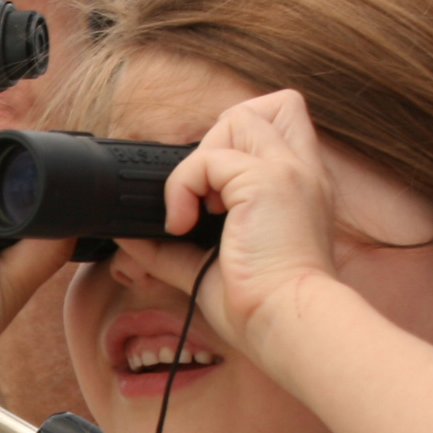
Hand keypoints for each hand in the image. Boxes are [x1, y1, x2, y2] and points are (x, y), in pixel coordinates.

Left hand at [144, 89, 345, 358]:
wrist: (287, 324)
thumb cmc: (260, 306)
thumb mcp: (209, 267)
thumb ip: (171, 248)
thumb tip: (128, 238)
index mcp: (300, 188)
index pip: (281, 124)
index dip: (240, 143)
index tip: (214, 194)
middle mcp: (303, 171)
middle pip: (265, 107)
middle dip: (222, 140)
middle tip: (207, 197)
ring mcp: (289, 171)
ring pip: (238, 118)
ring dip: (202, 161)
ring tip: (197, 212)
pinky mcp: (267, 180)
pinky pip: (208, 157)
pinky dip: (182, 188)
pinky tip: (184, 226)